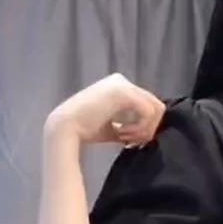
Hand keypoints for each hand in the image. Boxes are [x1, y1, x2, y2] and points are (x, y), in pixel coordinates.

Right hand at [44, 72, 166, 148]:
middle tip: (131, 142)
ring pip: (155, 109)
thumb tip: (148, 134)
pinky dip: (140, 128)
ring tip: (125, 139)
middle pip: (156, 106)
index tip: (131, 141)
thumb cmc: (85, 129)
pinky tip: (123, 134)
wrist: (66, 126)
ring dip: (144, 130)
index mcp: (120, 86)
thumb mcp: (113, 126)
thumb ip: (130, 125)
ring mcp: (123, 84)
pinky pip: (148, 112)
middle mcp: (123, 81)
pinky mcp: (124, 93)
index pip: (149, 105)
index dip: (146, 126)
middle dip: (148, 129)